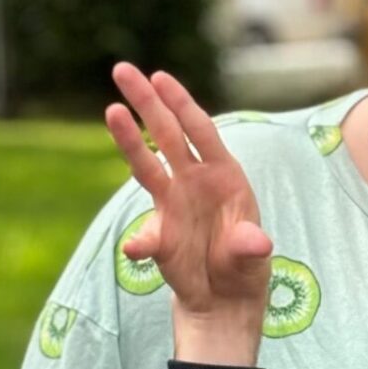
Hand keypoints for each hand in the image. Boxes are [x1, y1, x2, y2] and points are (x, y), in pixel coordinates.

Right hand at [105, 65, 274, 365]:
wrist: (224, 299)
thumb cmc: (243, 268)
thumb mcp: (253, 258)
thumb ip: (250, 247)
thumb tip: (255, 241)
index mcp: (225, 176)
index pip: (201, 132)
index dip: (182, 104)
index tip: (160, 78)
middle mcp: (194, 181)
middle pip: (167, 134)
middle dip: (147, 101)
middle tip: (122, 69)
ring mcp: (172, 203)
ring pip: (146, 164)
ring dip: (128, 139)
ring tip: (112, 110)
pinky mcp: (158, 232)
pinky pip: (145, 233)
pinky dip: (140, 241)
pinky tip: (136, 249)